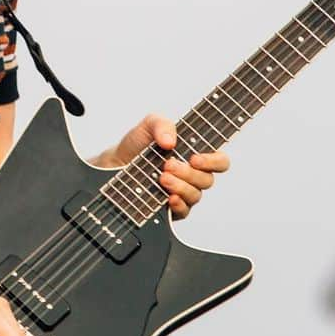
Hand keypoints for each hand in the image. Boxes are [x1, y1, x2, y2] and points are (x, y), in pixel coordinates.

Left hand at [94, 113, 229, 219]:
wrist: (115, 164)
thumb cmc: (137, 144)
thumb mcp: (149, 125)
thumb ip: (162, 124)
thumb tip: (170, 141)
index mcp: (195, 154)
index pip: (219, 161)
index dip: (214, 161)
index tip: (195, 158)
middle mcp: (193, 175)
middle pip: (207, 180)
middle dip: (189, 173)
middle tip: (168, 165)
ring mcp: (183, 192)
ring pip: (195, 195)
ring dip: (180, 186)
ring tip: (161, 177)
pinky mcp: (172, 208)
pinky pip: (184, 211)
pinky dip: (178, 204)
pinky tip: (168, 197)